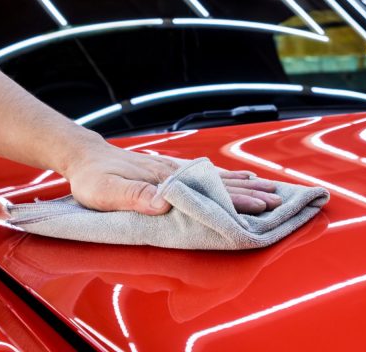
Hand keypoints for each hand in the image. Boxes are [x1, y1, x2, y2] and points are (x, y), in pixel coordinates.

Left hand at [64, 141, 281, 214]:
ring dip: (246, 184)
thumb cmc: (93, 178)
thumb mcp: (105, 191)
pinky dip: (228, 177)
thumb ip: (133, 197)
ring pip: (218, 177)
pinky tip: (239, 178)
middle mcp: (175, 172)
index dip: (236, 201)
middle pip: (221, 184)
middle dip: (252, 193)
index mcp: (165, 180)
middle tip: (280, 201)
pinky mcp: (171, 170)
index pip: (208, 192)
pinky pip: (206, 174)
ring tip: (271, 189)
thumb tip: (164, 202)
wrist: (85, 156)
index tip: (261, 207)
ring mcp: (175, 170)